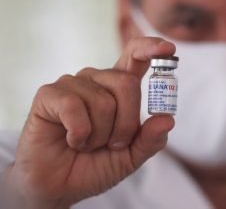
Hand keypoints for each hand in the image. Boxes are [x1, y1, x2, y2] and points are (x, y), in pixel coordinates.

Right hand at [7, 37, 175, 208]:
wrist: (60, 186)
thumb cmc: (95, 165)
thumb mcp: (130, 157)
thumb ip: (150, 140)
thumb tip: (168, 120)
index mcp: (118, 89)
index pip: (136, 56)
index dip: (151, 48)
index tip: (168, 48)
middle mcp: (97, 80)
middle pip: (127, 84)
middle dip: (125, 124)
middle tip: (112, 144)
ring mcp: (72, 84)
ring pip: (103, 101)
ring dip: (100, 136)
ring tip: (86, 143)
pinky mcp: (49, 94)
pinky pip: (74, 107)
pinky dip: (79, 134)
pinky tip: (71, 140)